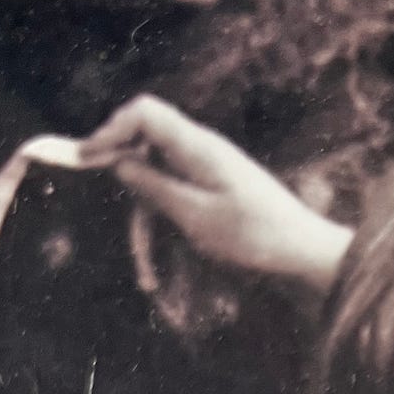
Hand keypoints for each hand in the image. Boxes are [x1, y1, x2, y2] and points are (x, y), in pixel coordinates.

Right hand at [80, 95, 350, 293]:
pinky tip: (163, 276)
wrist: (307, 256)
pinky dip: (168, 233)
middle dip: (127, 192)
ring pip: (159, 185)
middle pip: (146, 151)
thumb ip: (154, 185)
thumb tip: (119, 161)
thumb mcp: (195, 216)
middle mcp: (203, 151)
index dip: (111, 130)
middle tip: (114, 227)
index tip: (86, 159)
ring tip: (149, 280)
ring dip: (149, 229)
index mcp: (198, 146)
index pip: (143, 113)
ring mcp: (211, 171)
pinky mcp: (217, 191)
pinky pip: (179, 201)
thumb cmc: (257, 237)